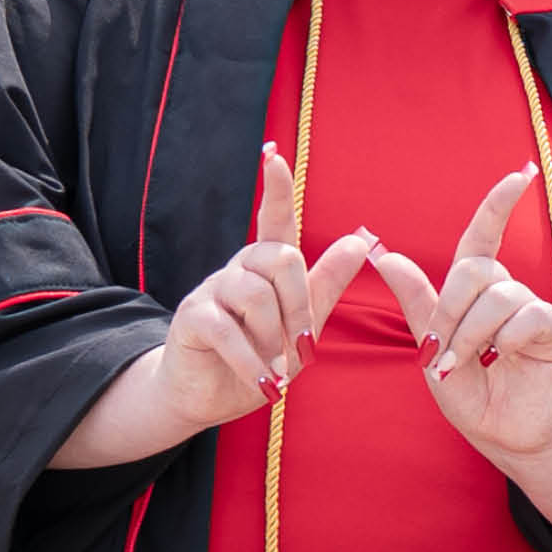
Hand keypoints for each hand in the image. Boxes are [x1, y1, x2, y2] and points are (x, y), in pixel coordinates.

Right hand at [62, 145, 376, 466]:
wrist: (209, 397)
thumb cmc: (260, 359)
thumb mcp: (302, 327)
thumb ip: (326, 286)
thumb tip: (360, 241)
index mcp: (267, 267)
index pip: (274, 218)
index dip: (276, 188)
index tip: (274, 154)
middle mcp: (238, 269)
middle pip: (281, 258)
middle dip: (299, 306)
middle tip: (301, 347)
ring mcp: (211, 290)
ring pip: (255, 295)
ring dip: (275, 339)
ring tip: (278, 370)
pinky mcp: (192, 318)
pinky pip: (226, 329)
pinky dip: (251, 360)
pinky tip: (263, 382)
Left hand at [365, 166, 551, 461]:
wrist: (504, 435)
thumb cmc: (470, 393)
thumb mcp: (432, 348)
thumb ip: (415, 303)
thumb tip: (382, 253)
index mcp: (475, 291)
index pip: (485, 235)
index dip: (500, 204)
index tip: (521, 174)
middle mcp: (506, 293)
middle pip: (475, 269)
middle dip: (449, 308)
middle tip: (440, 348)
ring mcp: (531, 310)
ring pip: (497, 295)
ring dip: (471, 332)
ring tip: (464, 365)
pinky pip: (527, 315)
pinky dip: (503, 339)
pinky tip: (499, 360)